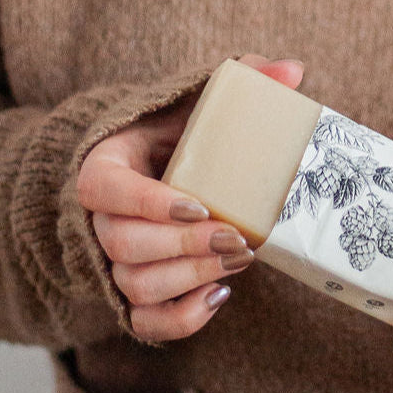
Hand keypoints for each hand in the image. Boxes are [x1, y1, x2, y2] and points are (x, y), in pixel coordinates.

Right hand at [77, 54, 304, 341]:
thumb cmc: (181, 127)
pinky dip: (181, 319)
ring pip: (134, 285)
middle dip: (183, 247)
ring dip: (189, 279)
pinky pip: (144, 321)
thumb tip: (293, 71)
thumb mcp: (201, 96)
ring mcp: (112, 258)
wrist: (161, 163)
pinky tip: (220, 296)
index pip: (104, 190)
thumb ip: (243, 76)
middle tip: (234, 238)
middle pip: (121, 245)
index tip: (200, 206)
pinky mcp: (133, 291)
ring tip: (239, 261)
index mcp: (105, 163)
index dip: (148, 204)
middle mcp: (99, 216)